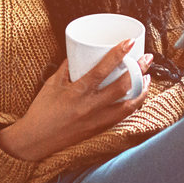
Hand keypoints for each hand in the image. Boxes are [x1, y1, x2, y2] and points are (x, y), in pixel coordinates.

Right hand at [0, 40, 153, 163]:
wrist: (35, 140)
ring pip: (129, 105)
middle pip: (122, 86)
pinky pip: (122, 117)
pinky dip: (133, 106)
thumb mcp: (51, 84)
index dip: (118, 54)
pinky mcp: (99, 129)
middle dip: (139, 70)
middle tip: (147, 58)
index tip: (130, 42)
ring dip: (142, 90)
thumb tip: (77, 53)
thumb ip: (66, 68)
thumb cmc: (41, 111)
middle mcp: (90, 106)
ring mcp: (97, 120)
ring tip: (148, 78)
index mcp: (77, 92)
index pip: (102, 70)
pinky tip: (137, 97)